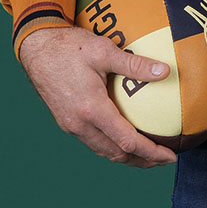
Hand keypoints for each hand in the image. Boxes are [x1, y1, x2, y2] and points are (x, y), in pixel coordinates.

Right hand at [19, 25, 177, 167]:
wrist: (37, 48)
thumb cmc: (71, 46)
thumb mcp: (105, 50)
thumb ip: (135, 64)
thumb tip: (165, 71)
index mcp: (91, 110)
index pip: (127, 142)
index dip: (151, 152)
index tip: (170, 156)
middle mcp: (80, 124)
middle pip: (116, 154)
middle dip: (142, 161)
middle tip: (164, 158)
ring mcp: (71, 125)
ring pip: (103, 151)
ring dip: (127, 156)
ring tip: (148, 153)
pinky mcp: (66, 121)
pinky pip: (93, 141)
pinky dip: (112, 145)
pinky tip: (123, 137)